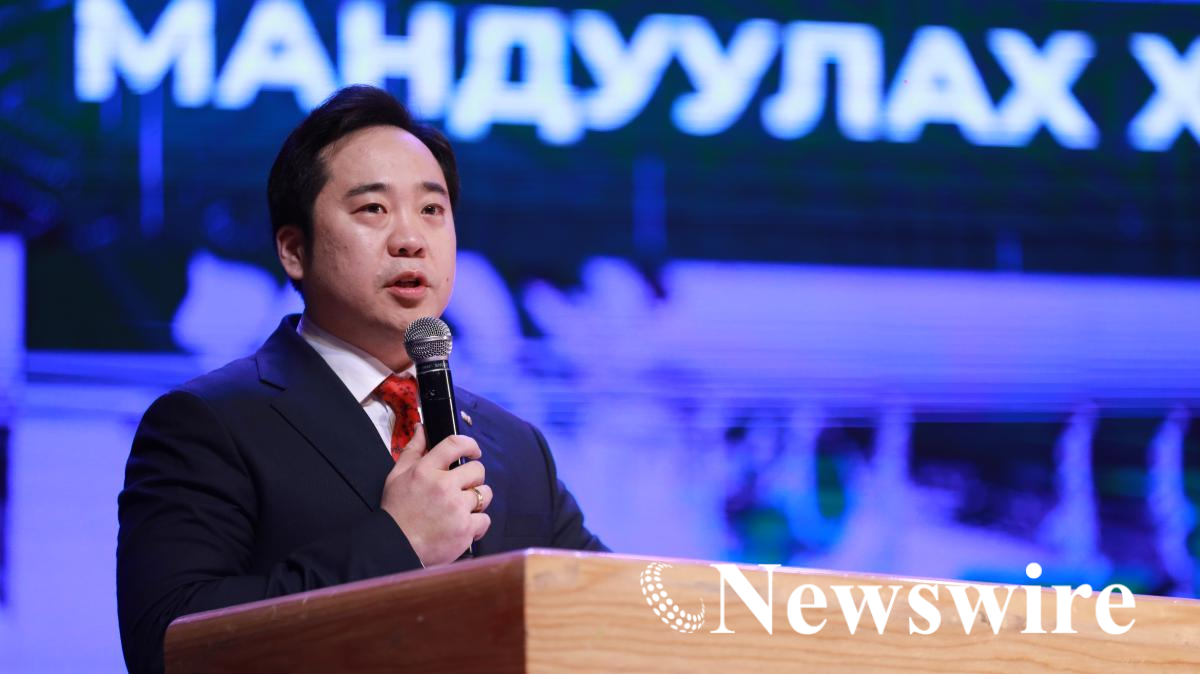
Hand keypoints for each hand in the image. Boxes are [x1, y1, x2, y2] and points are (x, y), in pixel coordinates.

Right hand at [380, 424, 492, 566]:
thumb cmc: (396, 512)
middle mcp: (443, 486)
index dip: (470, 444)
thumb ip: (413, 450)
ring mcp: (456, 508)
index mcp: (426, 470)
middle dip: (473, 478)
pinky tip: (462, 526)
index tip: (474, 451)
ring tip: (461, 508)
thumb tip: (422, 428)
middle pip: (477, 470)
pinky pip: (485, 519)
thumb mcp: (397, 476)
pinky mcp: (465, 529)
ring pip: (484, 494)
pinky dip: (477, 524)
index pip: (455, 444)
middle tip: (462, 488)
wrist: (394, 547)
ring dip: (477, 500)